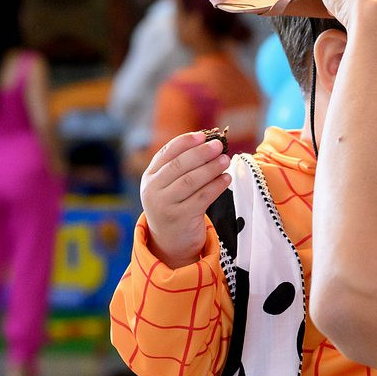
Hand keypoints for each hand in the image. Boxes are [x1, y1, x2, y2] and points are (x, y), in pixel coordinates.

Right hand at [140, 132, 230, 268]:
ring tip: (226, 160)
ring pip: (191, 181)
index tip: (203, 135)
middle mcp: (152, 190)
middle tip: (219, 145)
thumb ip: (181, 165)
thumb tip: (208, 141)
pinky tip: (227, 178)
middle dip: (201, 153)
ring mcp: (165, 205)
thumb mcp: (169, 185)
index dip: (185, 142)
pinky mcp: (181, 218)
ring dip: (211, 168)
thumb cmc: (175, 204)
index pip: (166, 153)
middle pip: (179, 165)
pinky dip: (216, 186)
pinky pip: (202, 198)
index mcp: (149, 177)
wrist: (170, 240)